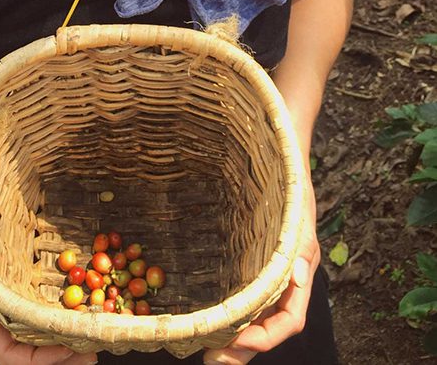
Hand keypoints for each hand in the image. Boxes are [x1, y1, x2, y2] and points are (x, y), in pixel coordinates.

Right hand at [0, 236, 97, 364]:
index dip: (39, 358)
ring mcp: (23, 304)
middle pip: (33, 354)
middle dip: (61, 358)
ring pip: (45, 338)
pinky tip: (86, 317)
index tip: (66, 348)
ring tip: (92, 342)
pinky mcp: (36, 288)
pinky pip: (52, 312)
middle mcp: (8, 318)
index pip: (10, 355)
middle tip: (89, 356)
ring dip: (68, 344)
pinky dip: (68, 320)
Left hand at [202, 168, 318, 364]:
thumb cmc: (290, 189)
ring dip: (236, 338)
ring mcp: (269, 274)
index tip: (239, 342)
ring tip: (209, 349)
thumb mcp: (298, 216)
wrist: (282, 165)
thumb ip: (300, 247)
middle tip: (213, 360)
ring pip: (256, 317)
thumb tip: (299, 275)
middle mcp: (285, 281)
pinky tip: (212, 318)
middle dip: (244, 348)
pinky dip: (232, 313)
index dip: (266, 337)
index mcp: (299, 274)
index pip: (290, 320)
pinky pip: (246, 296)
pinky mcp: (252, 263)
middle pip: (269, 326)